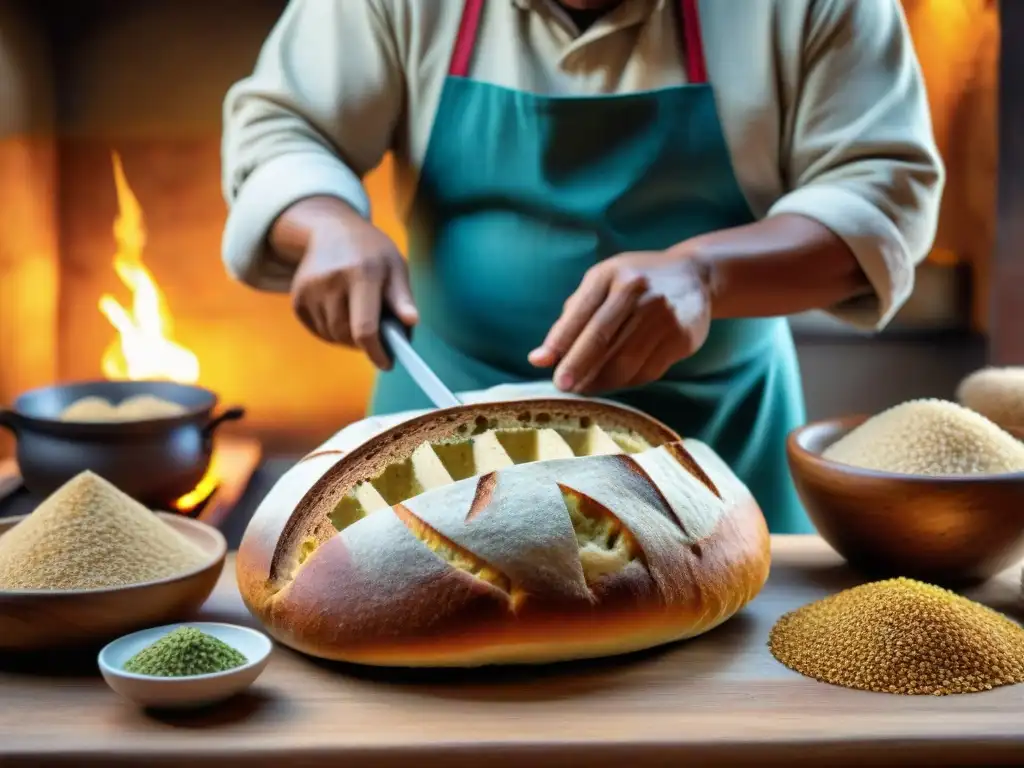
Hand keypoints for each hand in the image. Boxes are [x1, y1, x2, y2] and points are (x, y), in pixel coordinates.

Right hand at [289, 204, 417, 369]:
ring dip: (349, 337)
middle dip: (365, 344)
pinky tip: (342, 311)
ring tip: (360, 316)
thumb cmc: (372, 252)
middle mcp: (331, 281)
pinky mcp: (297, 298)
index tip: (387, 363)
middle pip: (346, 335)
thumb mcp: (396, 267)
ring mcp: (309, 290)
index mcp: (362, 273)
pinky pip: (318, 330)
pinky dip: (333, 330)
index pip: (365, 327)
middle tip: (378, 337)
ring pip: (332, 335)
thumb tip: (411, 322)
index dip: (376, 352)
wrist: (331, 230)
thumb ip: (403, 297)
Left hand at [528, 249, 711, 393]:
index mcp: (612, 275)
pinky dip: (626, 382)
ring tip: (585, 387)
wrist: (695, 277)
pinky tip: (613, 382)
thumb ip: (570, 318)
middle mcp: (639, 292)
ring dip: (600, 381)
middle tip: (562, 386)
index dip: (561, 341)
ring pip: (625, 361)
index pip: (581, 311)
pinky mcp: (682, 338)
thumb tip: (539, 359)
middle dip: (578, 366)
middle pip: (602, 337)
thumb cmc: (634, 282)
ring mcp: (664, 315)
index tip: (544, 364)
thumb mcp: (602, 284)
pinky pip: (647, 371)